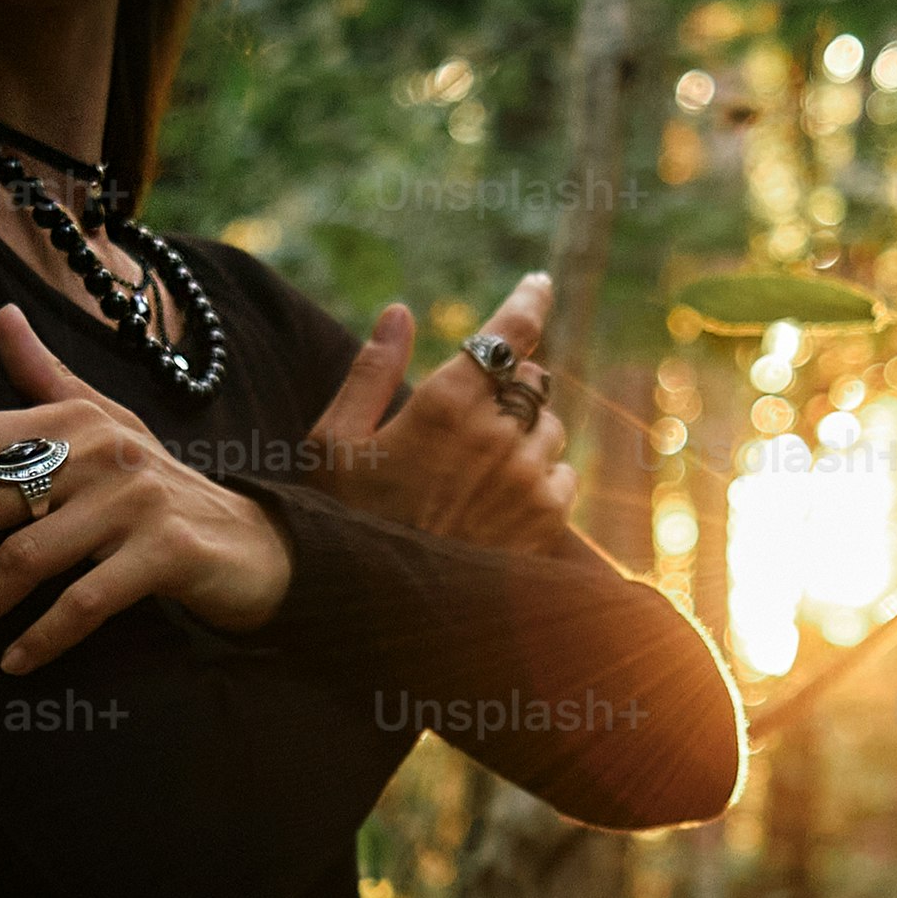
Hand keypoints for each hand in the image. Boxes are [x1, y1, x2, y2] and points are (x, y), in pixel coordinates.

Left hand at [0, 302, 297, 666]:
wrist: (256, 541)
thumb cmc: (157, 486)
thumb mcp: (106, 426)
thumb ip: (45, 378)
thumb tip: (0, 315)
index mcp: (69, 418)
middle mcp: (98, 451)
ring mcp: (134, 501)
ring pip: (24, 559)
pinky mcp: (166, 552)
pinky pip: (84, 601)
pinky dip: (42, 637)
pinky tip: (11, 664)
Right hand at [305, 267, 578, 554]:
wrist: (379, 614)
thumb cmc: (345, 524)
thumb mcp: (334, 444)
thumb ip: (370, 372)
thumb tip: (399, 312)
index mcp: (445, 405)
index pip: (506, 334)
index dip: (527, 302)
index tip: (539, 284)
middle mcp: (497, 435)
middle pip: (530, 380)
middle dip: (508, 385)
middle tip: (472, 415)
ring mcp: (527, 478)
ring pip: (549, 427)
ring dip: (525, 433)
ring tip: (478, 470)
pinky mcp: (546, 520)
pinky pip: (562, 475)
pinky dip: (540, 476)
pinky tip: (500, 501)